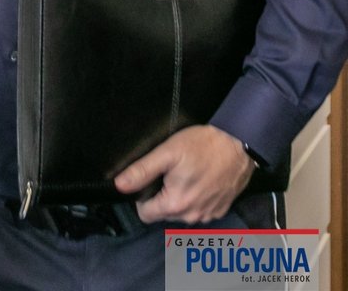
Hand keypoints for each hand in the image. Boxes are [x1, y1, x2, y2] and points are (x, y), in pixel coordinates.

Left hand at [114, 125, 254, 223]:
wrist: (239, 143)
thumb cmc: (203, 146)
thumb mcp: (167, 153)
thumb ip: (141, 171)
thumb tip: (119, 185)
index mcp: (176, 204)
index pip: (145, 214)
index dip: (141, 198)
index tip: (150, 181)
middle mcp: (193, 216)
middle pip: (163, 213)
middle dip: (161, 197)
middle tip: (169, 174)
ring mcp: (209, 214)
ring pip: (180, 213)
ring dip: (179, 198)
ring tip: (185, 175)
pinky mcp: (220, 209)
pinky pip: (198, 210)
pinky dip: (195, 199)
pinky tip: (199, 181)